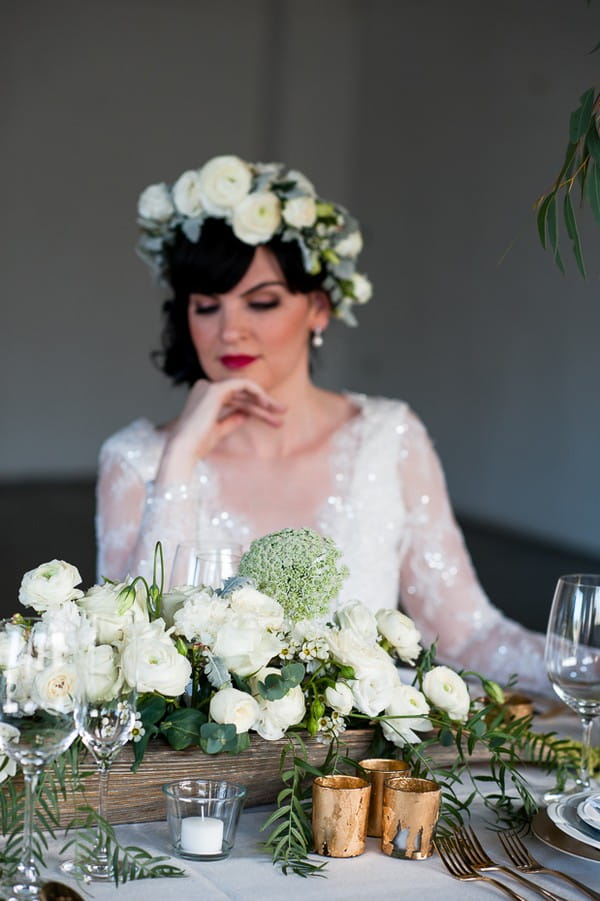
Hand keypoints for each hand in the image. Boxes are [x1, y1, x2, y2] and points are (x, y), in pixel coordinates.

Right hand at [157, 379, 284, 482]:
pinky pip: (243, 384)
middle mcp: (205, 389)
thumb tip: (245, 414)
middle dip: (264, 404)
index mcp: (204, 398)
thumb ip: (231, 420)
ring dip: (264, 401)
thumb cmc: (197, 444)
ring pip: (244, 391)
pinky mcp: (215, 389)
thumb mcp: (219, 431)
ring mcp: (209, 387)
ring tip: (281, 412)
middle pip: (242, 395)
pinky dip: (257, 392)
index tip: (273, 419)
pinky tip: (267, 404)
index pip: (236, 400)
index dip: (256, 409)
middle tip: (283, 412)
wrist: (185, 449)